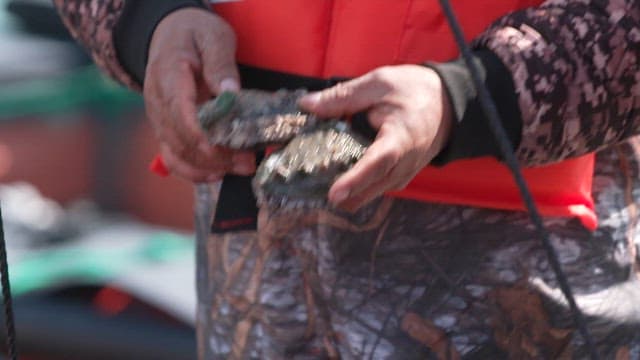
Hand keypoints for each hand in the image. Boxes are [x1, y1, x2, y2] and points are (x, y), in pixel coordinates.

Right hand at [144, 8, 254, 181]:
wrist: (169, 33)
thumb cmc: (194, 34)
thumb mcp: (212, 37)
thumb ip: (220, 63)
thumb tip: (230, 93)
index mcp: (167, 76)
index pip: (178, 112)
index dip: (199, 136)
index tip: (224, 150)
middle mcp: (157, 102)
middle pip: (180, 139)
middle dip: (214, 156)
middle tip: (249, 162)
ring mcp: (159, 118)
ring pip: (176, 153)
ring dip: (208, 167)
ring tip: (241, 168)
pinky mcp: (166, 128)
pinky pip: (173, 157)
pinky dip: (193, 171)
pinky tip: (217, 175)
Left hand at [299, 65, 451, 211]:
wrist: (448, 103)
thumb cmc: (414, 90)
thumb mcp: (378, 83)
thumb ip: (343, 96)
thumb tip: (307, 105)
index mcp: (401, 138)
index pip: (377, 163)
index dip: (355, 180)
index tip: (334, 194)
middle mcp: (405, 163)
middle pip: (372, 187)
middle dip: (344, 195)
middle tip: (311, 193)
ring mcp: (404, 174)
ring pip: (372, 193)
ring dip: (349, 195)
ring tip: (318, 189)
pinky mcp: (399, 177)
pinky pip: (376, 188)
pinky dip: (358, 189)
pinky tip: (337, 181)